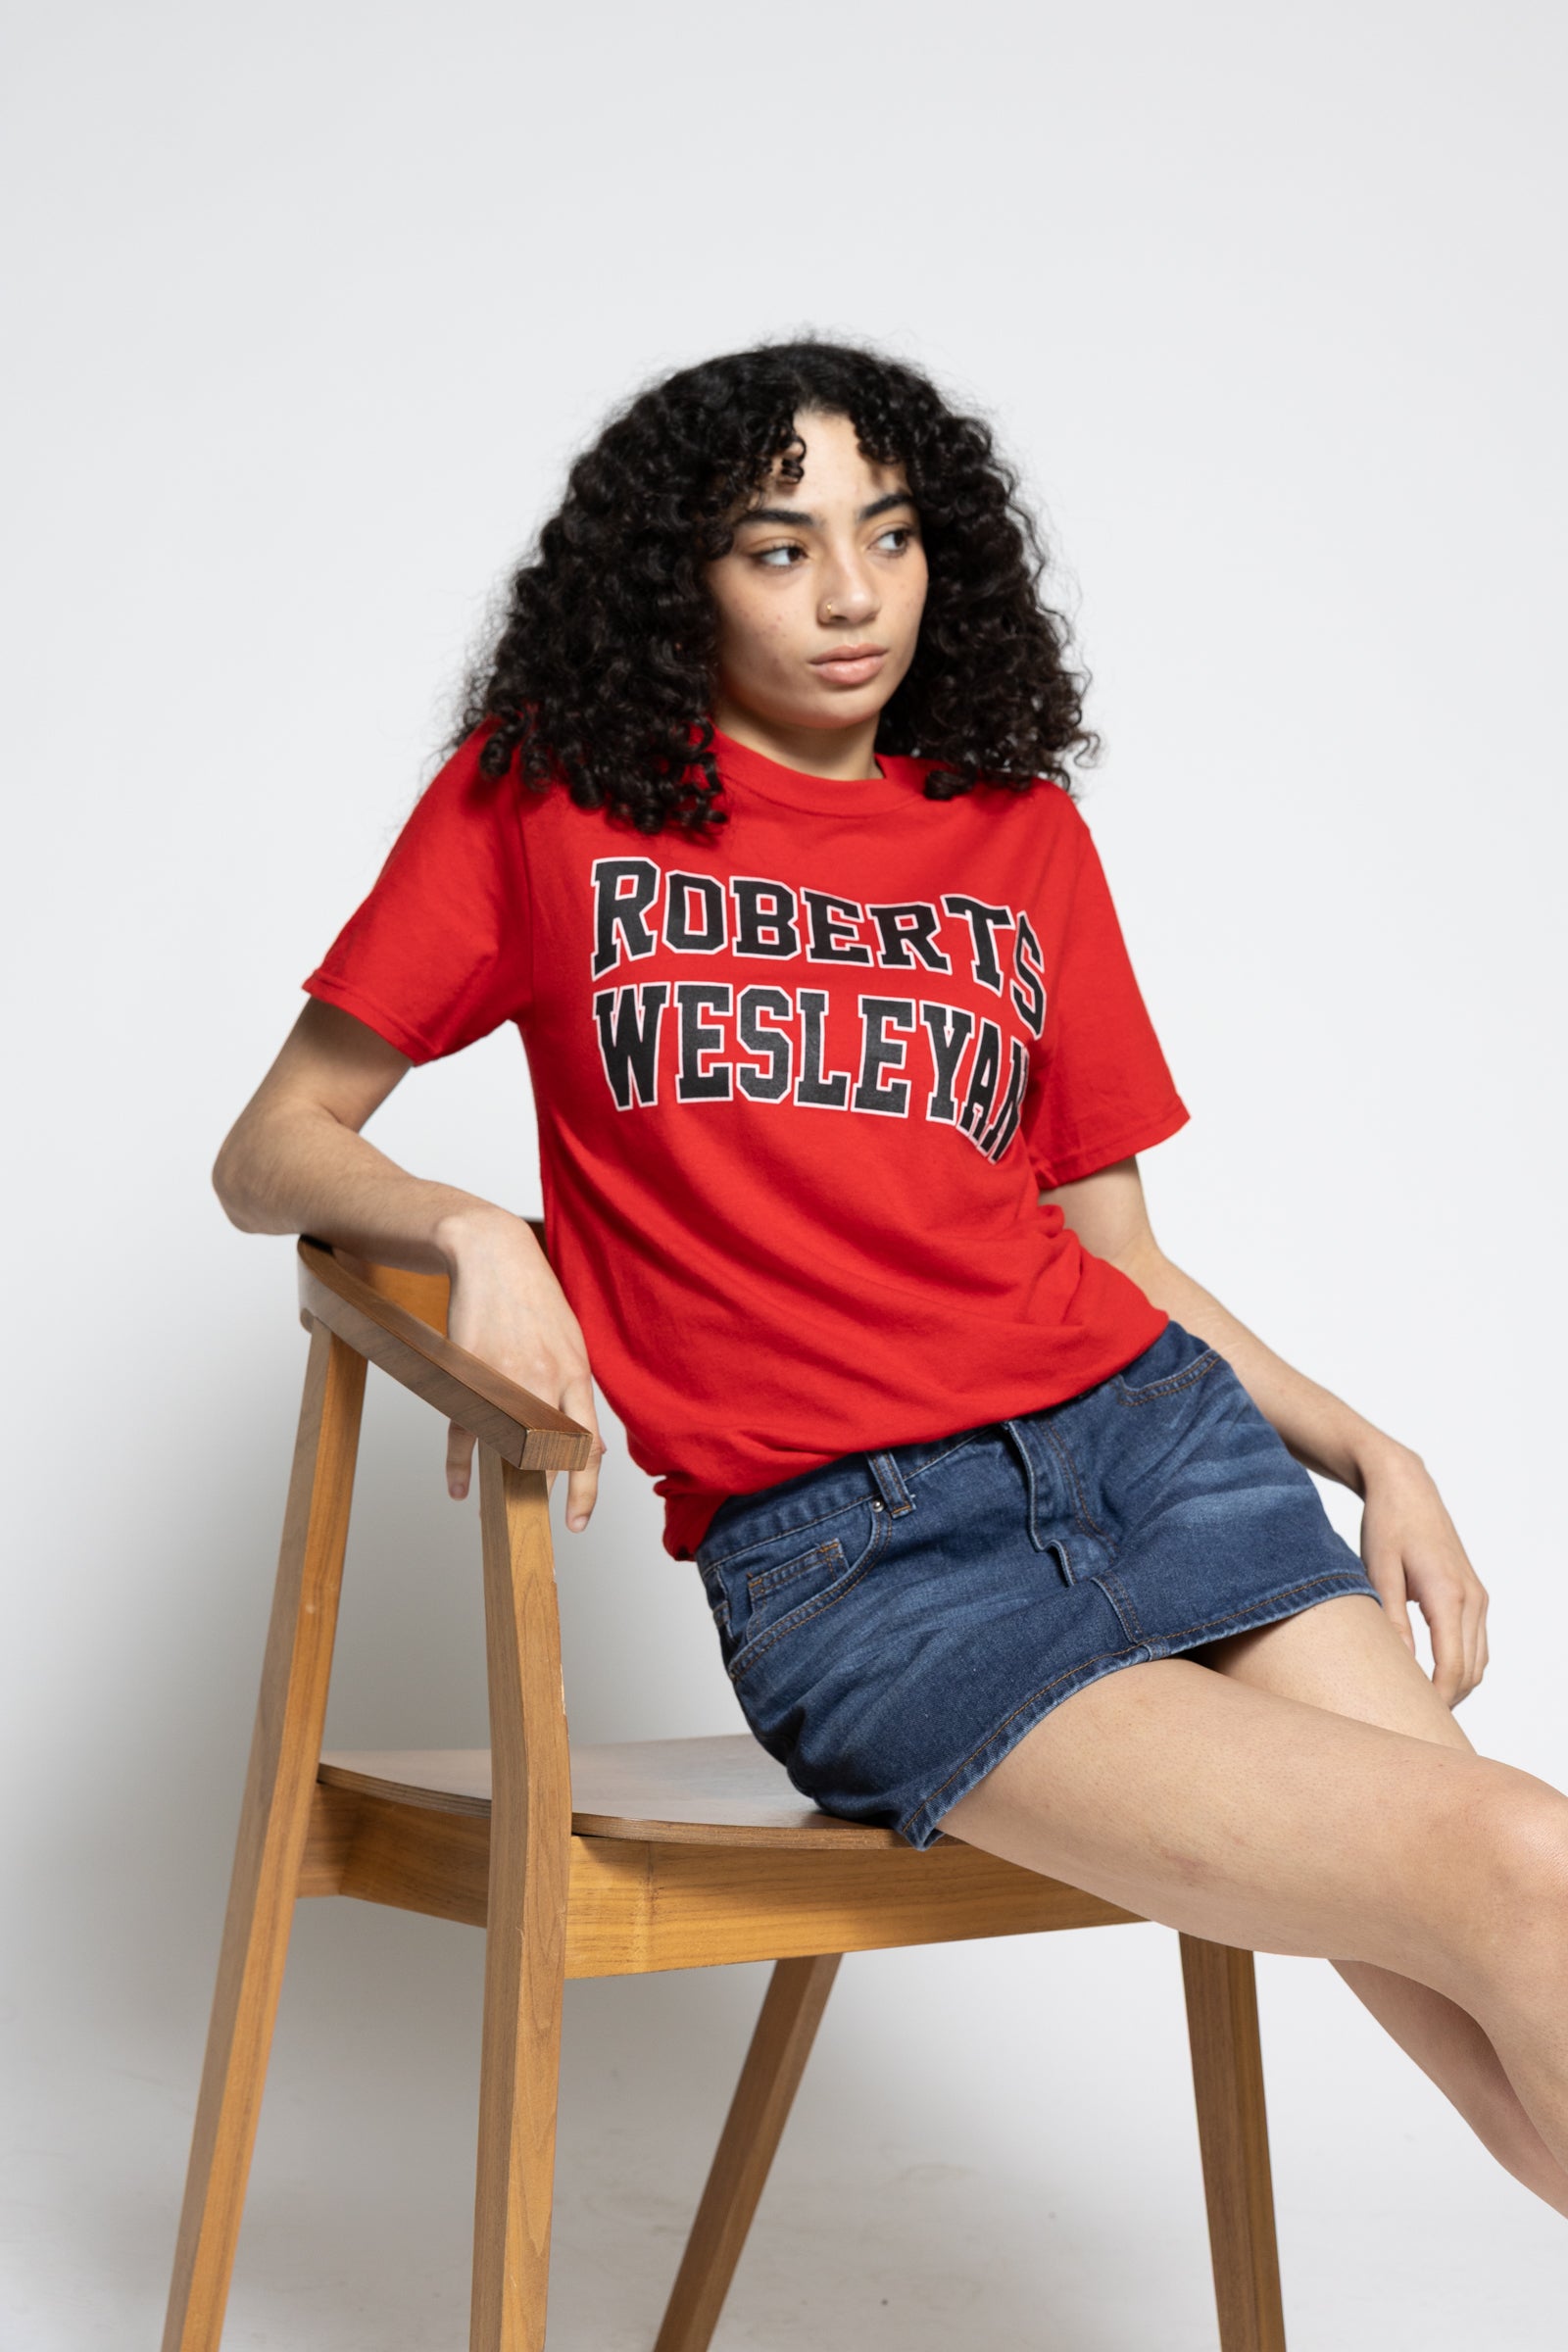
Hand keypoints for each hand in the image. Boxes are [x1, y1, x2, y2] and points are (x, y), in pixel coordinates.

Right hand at [436, 1208, 607, 1532]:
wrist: (493, 1254)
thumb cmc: (535, 1300)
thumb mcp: (572, 1343)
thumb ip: (578, 1397)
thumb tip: (594, 1448)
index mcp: (575, 1373)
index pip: (586, 1446)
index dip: (585, 1492)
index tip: (577, 1523)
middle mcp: (543, 1379)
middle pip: (547, 1453)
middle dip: (543, 1489)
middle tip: (538, 1516)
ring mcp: (505, 1376)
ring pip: (504, 1445)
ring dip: (501, 1476)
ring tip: (500, 1499)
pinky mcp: (469, 1371)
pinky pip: (464, 1430)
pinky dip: (458, 1462)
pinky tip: (458, 1484)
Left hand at [1358, 1445, 1488, 1706]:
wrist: (1406, 1488)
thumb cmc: (1387, 1526)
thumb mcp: (1378, 1571)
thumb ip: (1390, 1620)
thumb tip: (1398, 1665)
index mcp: (1448, 1594)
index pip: (1452, 1666)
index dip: (1436, 1699)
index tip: (1412, 1719)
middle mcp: (1472, 1599)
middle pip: (1470, 1671)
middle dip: (1445, 1700)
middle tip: (1408, 1719)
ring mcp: (1478, 1597)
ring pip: (1478, 1661)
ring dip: (1455, 1685)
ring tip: (1417, 1703)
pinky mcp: (1474, 1595)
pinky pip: (1476, 1644)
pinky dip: (1461, 1666)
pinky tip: (1430, 1675)